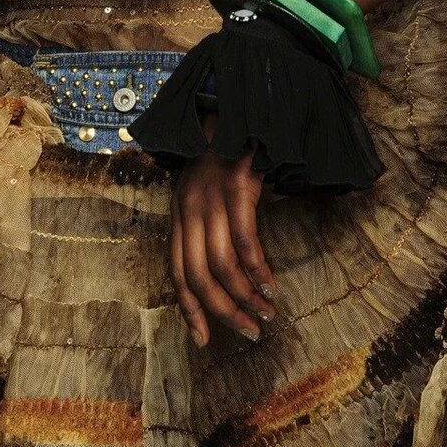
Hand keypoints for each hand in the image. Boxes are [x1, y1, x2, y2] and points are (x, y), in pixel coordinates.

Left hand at [169, 113, 279, 346]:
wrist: (239, 107)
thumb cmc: (228, 156)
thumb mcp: (206, 192)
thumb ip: (207, 227)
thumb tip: (227, 275)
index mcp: (178, 213)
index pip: (175, 271)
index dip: (189, 309)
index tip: (205, 339)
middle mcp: (188, 207)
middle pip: (197, 275)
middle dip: (222, 311)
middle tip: (250, 333)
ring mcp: (210, 196)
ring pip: (220, 264)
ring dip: (244, 297)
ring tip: (266, 314)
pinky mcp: (236, 186)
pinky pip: (244, 239)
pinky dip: (257, 268)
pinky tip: (271, 284)